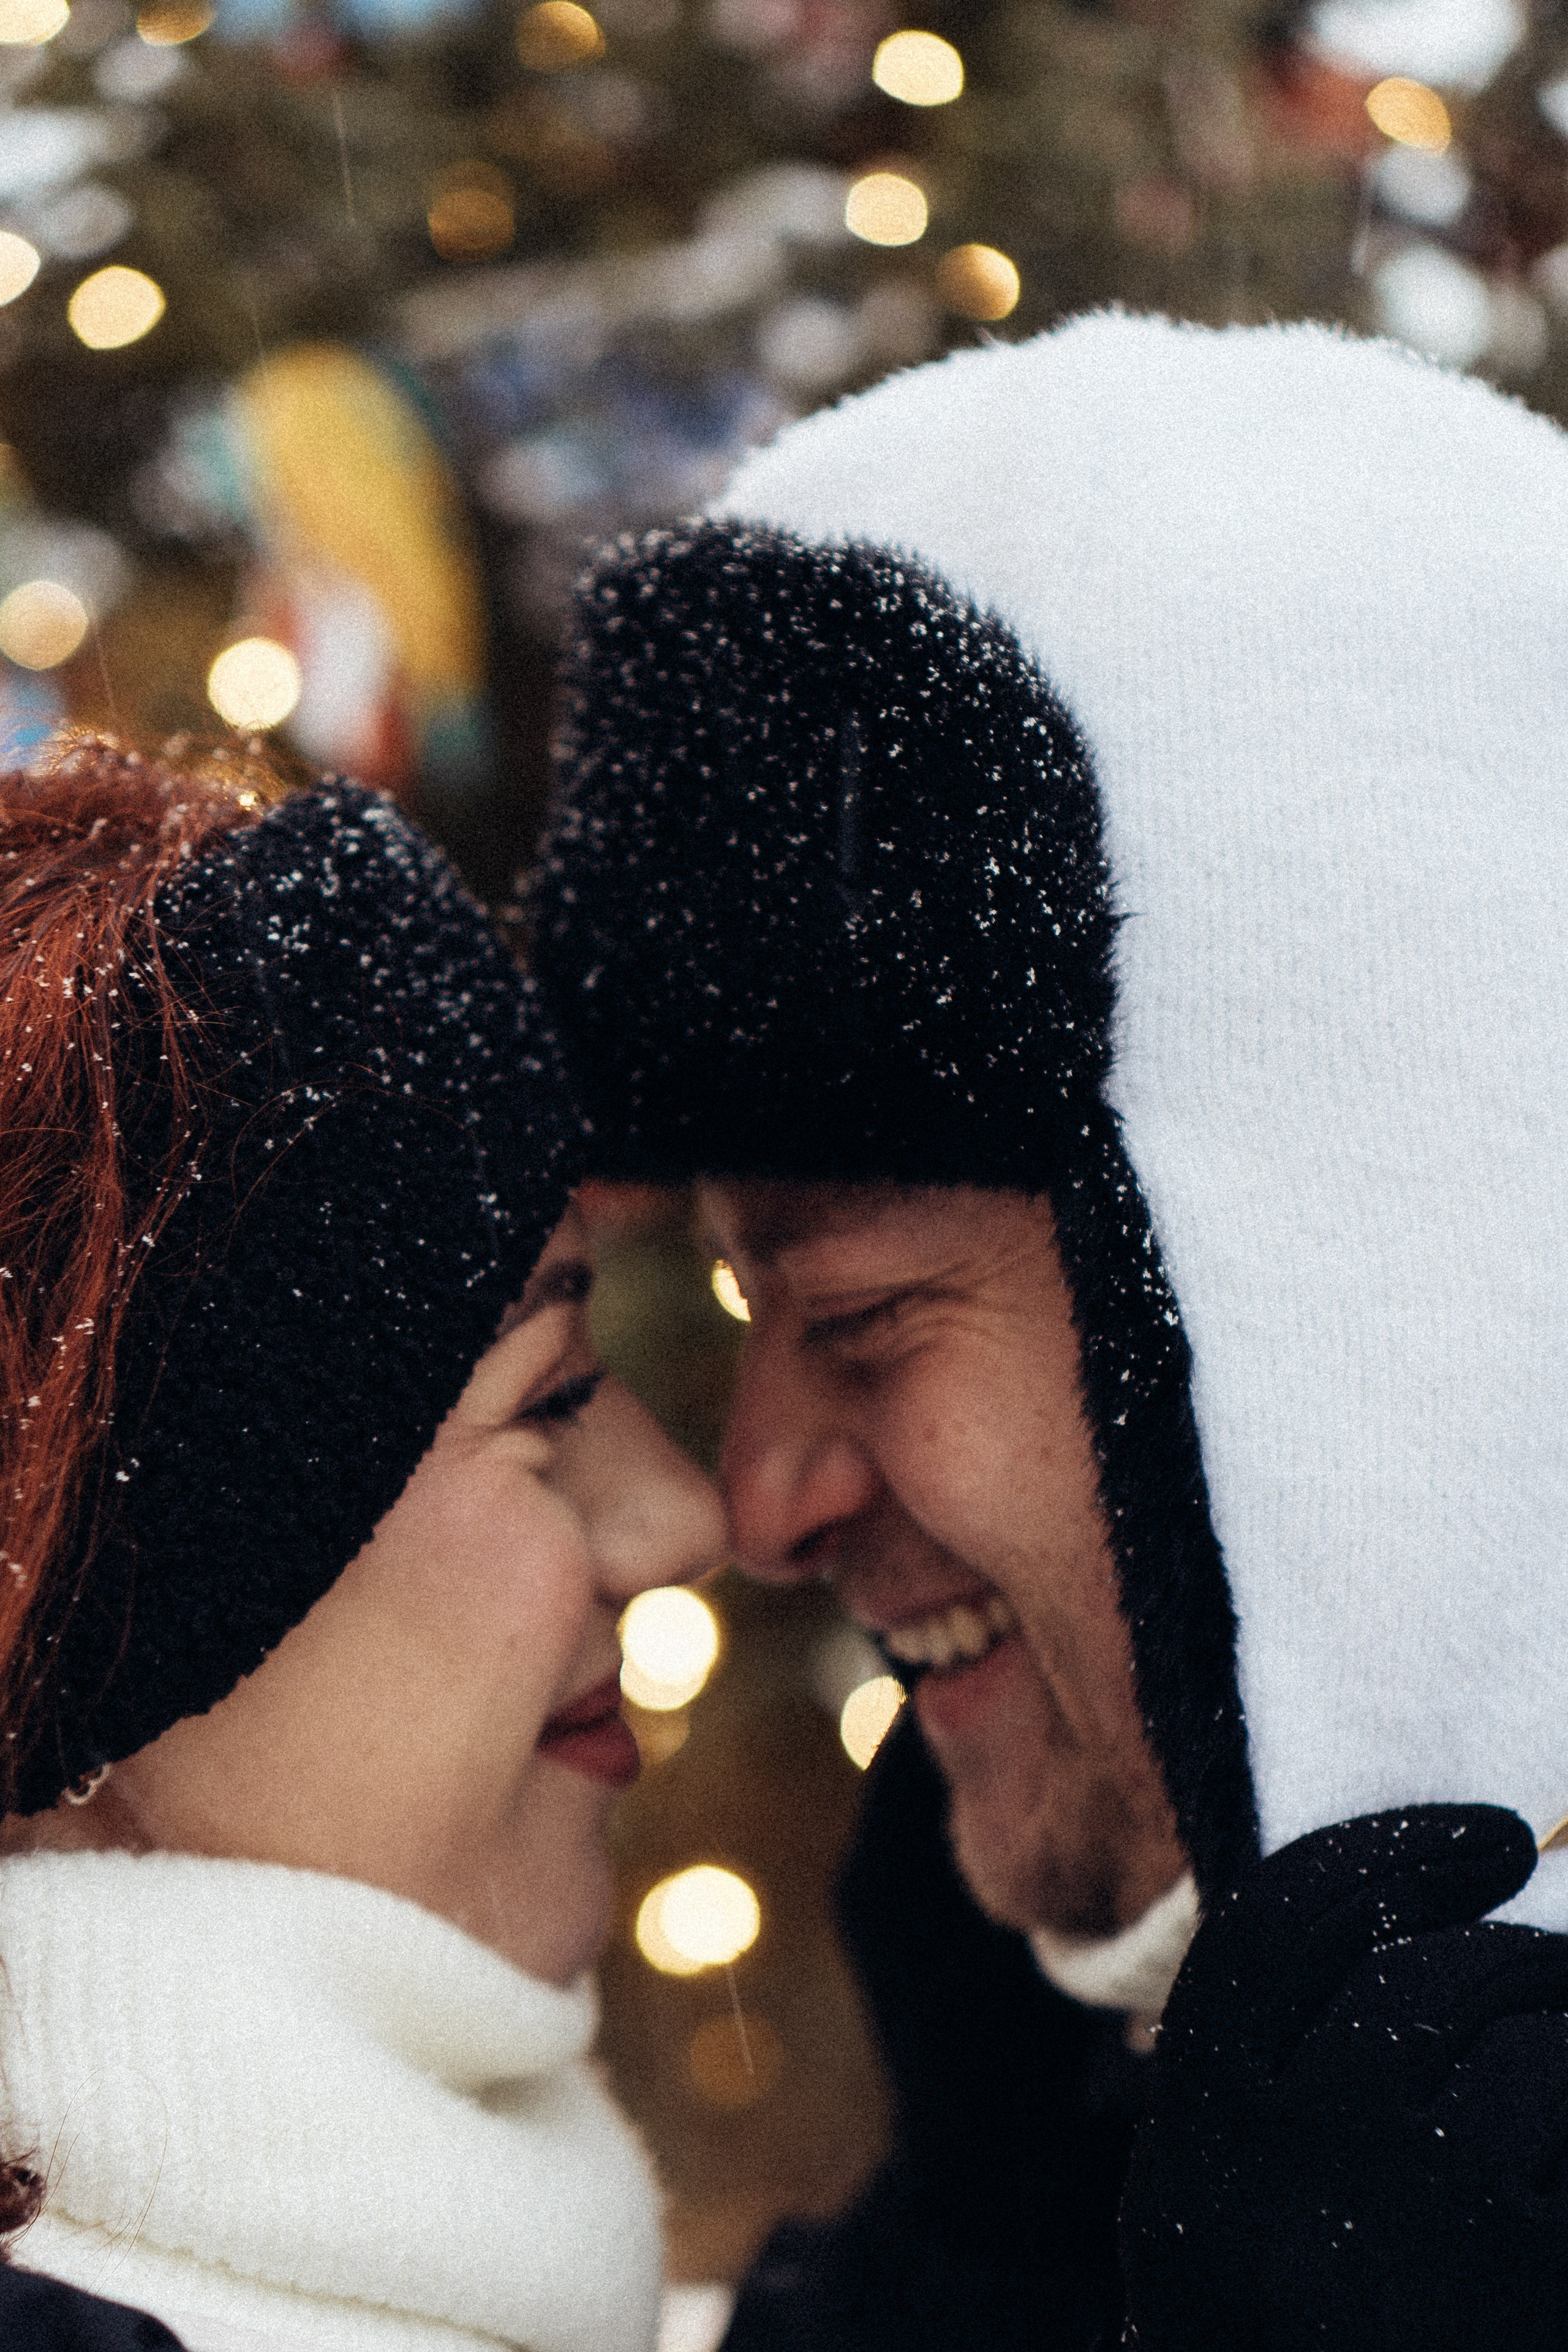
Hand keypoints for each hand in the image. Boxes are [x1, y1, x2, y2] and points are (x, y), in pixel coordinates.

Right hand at [1119, 1804, 1567, 2350]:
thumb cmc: (1349, 2344)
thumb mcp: (1285, 2243)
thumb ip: (1306, 2101)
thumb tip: (1422, 1931)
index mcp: (1198, 2171)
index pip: (1277, 1932)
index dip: (1387, 1857)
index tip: (1488, 1836)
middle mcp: (1263, 2179)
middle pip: (1407, 1968)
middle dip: (1515, 1956)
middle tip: (1561, 1995)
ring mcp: (1377, 2215)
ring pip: (1491, 2009)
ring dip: (1559, 2009)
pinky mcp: (1490, 2245)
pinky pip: (1548, 2081)